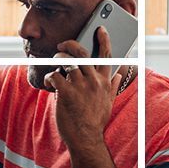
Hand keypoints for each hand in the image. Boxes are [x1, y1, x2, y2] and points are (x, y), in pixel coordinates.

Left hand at [43, 30, 122, 148]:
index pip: (106, 56)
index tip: (100, 28)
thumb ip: (112, 86)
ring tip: (54, 62)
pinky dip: (50, 76)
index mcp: (104, 81)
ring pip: (68, 62)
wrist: (86, 138)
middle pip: (83, 54)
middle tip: (62, 45)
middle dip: (70, 45)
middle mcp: (94, 81)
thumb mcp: (108, 102)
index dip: (104, 40)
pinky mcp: (67, 94)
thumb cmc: (95, 121)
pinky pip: (55, 76)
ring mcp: (81, 87)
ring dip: (58, 59)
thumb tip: (118, 75)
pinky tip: (49, 81)